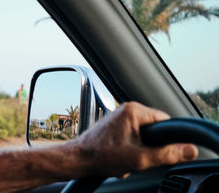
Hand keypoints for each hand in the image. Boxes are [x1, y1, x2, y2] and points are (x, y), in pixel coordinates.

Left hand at [74, 102, 197, 177]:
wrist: (79, 158)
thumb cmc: (102, 155)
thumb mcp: (140, 159)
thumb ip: (167, 154)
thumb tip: (188, 150)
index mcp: (134, 110)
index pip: (165, 121)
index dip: (166, 139)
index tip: (160, 151)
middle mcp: (126, 109)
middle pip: (154, 129)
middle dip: (150, 146)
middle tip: (138, 156)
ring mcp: (119, 116)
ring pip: (143, 135)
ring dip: (139, 150)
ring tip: (126, 157)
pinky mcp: (114, 125)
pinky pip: (132, 136)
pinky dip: (130, 149)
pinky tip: (120, 157)